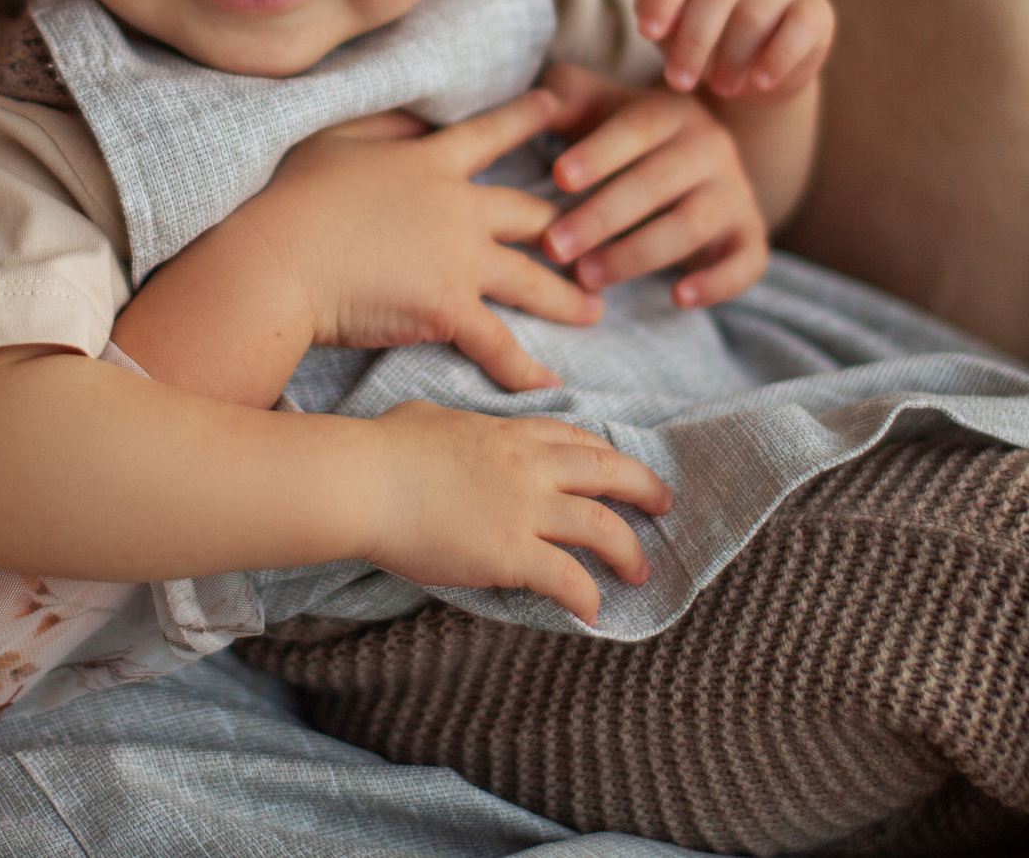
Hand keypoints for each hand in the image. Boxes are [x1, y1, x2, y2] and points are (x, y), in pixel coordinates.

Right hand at [246, 89, 605, 391]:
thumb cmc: (291, 198)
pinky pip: (499, 344)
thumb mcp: (336, 141)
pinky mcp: (449, 308)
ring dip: (566, 297)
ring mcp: (459, 259)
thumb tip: (416, 124)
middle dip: (567, 222)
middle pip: (529, 214)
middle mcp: (458, 207)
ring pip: (531, 279)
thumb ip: (384, 128)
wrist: (279, 258)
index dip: (526, 117)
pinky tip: (549, 385)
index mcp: (430, 162)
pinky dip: (525, 369)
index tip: (559, 106)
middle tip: (597, 227)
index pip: (490, 134)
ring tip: (596, 311)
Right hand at [364, 399, 671, 623]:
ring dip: (629, 551)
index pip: (576, 438)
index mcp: (511, 433)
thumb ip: (454, 424)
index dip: (605, 455)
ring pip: (603, 527)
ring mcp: (525, 509)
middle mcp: (530, 467)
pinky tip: (593, 612)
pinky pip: (568, 577)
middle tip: (664, 506)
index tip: (619, 469)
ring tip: (640, 571)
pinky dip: (587, 596)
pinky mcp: (511, 553)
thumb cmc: (383, 448)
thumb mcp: (429, 416)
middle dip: (645, 489)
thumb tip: (443, 429)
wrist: (364, 481)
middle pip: (610, 473)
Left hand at [535, 64, 768, 306]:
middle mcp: (711, 148)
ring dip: (636, 254)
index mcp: (672, 111)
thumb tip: (534, 104)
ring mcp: (735, 193)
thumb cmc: (624, 137)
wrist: (696, 161)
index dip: (600, 152)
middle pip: (657, 183)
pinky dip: (718, 283)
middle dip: (602, 217)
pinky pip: (745, 263)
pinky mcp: (749, 237)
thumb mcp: (597, 107)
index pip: (637, 128)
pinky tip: (678, 297)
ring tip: (586, 276)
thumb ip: (566, 97)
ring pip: (691, 225)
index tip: (558, 177)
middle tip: (554, 246)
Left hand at [635, 0, 834, 103]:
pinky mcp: (816, 7)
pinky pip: (799, 28)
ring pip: (755, 12)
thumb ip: (655, 15)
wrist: (759, 70)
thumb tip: (657, 19)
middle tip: (679, 81)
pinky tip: (760, 82)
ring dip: (732, 57)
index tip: (648, 32)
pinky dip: (777, 58)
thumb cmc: (704, 40)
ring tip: (720, 88)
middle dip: (694, 41)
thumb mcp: (671, 29)